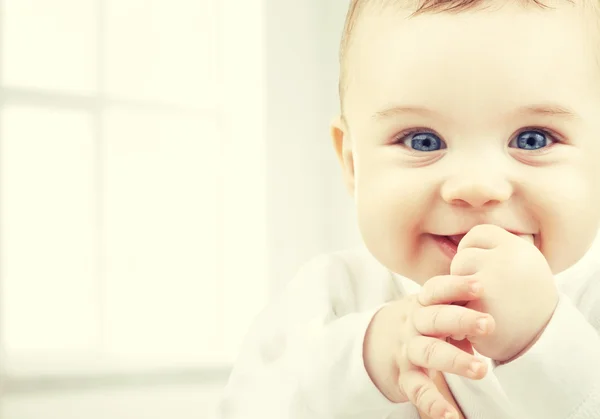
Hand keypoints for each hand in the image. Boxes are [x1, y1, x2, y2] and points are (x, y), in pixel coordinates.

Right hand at [364, 275, 494, 418]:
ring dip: (454, 360)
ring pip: (429, 352)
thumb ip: (458, 306)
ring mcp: (408, 351)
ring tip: (480, 369)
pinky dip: (434, 403)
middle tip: (489, 324)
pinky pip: (418, 390)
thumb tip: (494, 306)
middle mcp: (413, 324)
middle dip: (462, 320)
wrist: (377, 340)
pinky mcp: (405, 377)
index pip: (436, 290)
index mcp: (422, 304)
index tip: (480, 286)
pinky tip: (451, 416)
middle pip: (435, 319)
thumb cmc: (423, 321)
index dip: (456, 286)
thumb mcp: (434, 307)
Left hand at [451, 224, 558, 361]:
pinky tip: (475, 323)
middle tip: (484, 294)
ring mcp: (491, 283)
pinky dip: (458, 314)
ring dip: (459, 294)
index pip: (479, 233)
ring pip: (454, 278)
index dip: (473, 249)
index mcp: (519, 248)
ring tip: (480, 307)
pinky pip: (452, 302)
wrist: (543, 344)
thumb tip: (460, 239)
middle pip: (463, 256)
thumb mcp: (523, 266)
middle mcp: (507, 261)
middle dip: (466, 275)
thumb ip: (497, 251)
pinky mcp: (478, 307)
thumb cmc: (527, 302)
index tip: (479, 267)